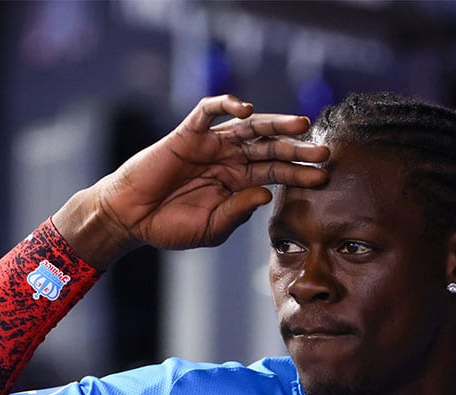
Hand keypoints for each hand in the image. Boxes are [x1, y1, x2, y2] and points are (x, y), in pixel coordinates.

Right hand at [55, 95, 330, 267]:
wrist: (131, 218)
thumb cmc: (170, 226)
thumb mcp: (212, 228)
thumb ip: (238, 211)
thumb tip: (267, 194)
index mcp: (238, 183)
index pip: (276, 174)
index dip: (299, 175)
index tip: (324, 178)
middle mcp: (229, 160)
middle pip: (271, 148)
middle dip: (298, 149)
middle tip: (324, 151)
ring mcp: (211, 144)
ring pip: (249, 127)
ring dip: (276, 123)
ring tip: (300, 124)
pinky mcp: (188, 133)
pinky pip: (208, 111)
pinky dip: (226, 104)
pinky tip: (245, 109)